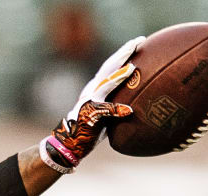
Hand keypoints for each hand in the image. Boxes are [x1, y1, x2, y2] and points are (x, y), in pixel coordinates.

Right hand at [42, 36, 144, 170]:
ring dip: (118, 75)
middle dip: (123, 53)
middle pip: (108, 67)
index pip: (111, 66)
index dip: (124, 53)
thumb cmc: (89, 129)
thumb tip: (138, 103)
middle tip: (139, 40)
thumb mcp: (106, 113)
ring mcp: (89, 102)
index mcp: (96, 87)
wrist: (68, 143)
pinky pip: (104, 112)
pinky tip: (129, 110)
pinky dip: (116, 111)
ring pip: (105, 84)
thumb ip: (118, 104)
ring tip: (132, 66)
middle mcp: (92, 90)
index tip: (139, 41)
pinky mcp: (88, 116)